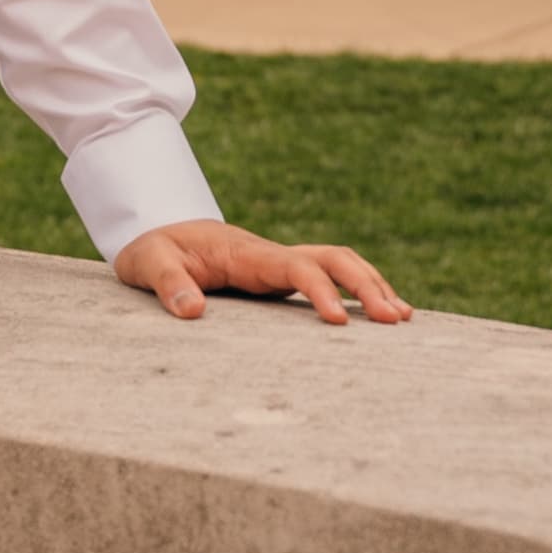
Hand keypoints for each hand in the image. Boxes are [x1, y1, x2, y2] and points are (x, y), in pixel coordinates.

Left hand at [115, 221, 411, 328]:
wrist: (155, 230)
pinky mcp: (281, 277)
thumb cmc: (152, 249)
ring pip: (339, 264)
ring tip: (403, 318)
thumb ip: (168, 284)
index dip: (320, 291)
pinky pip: (329, 278)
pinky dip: (358, 290)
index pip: (296, 267)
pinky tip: (378, 313)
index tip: (337, 321)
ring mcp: (280, 264)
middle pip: (334, 258)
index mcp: (245, 253)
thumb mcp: (148, 263)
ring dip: (372, 285)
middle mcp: (272, 255)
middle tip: (396, 320)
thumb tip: (193, 311)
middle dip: (367, 284)